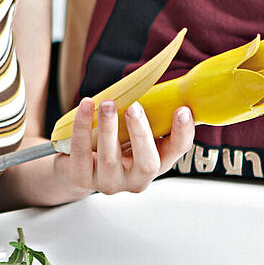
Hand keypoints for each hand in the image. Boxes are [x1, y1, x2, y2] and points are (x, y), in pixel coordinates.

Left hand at [55, 98, 195, 194]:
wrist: (80, 167)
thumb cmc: (116, 143)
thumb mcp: (136, 132)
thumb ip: (149, 115)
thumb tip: (160, 82)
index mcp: (157, 163)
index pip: (177, 151)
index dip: (183, 133)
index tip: (182, 110)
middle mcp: (136, 179)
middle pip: (146, 163)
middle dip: (140, 133)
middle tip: (134, 107)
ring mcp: (109, 182)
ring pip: (110, 158)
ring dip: (109, 128)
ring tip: (107, 104)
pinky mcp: (83, 178)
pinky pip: (81, 152)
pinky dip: (82, 127)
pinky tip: (85, 106)